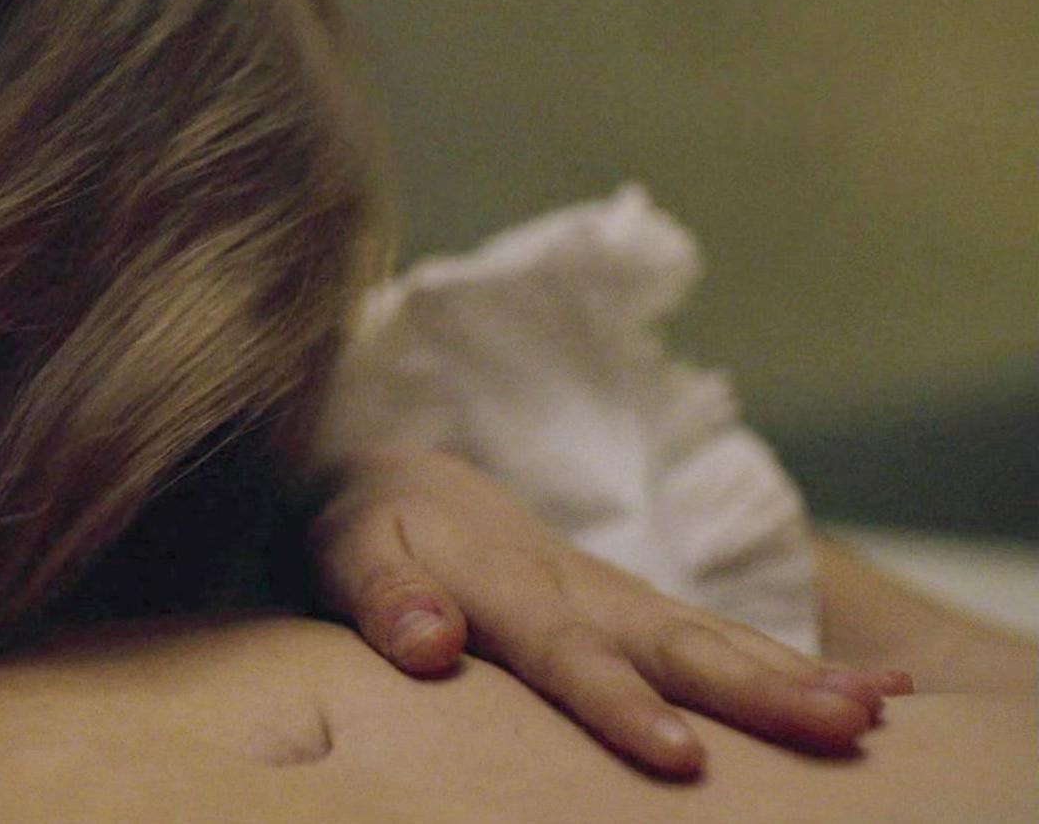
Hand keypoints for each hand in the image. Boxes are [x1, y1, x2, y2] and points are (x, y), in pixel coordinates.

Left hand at [310, 446, 912, 776]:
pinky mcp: (637, 607)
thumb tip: (428, 647)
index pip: (564, 649)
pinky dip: (796, 659)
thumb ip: (386, 598)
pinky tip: (882, 690)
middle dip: (755, 688)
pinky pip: (720, 634)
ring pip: (712, 636)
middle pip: (672, 640)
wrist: (396, 476)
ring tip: (873, 715)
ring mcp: (615, 593)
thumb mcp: (350, 555)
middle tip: (838, 728)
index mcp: (504, 579)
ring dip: (791, 675)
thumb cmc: (365, 530)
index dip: (619, 702)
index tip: (681, 756)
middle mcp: (576, 583)